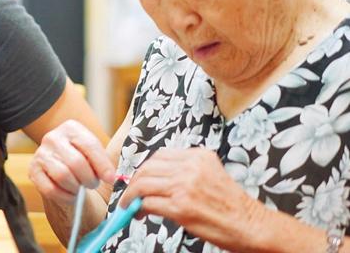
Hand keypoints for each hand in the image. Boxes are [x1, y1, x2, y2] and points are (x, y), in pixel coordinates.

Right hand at [29, 119, 115, 203]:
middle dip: (89, 179)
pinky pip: (50, 189)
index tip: (110, 178)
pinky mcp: (33, 172)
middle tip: (92, 184)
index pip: (89, 145)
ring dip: (76, 188)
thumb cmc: (84, 162)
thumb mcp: (95, 154)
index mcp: (71, 128)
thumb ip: (105, 161)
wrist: (64, 171)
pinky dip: (64, 196)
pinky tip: (70, 195)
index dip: (102, 164)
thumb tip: (111, 177)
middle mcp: (53, 137)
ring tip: (80, 188)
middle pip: (76, 162)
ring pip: (62, 175)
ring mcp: (40, 154)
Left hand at [119, 148, 263, 250]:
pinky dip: (138, 208)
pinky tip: (139, 214)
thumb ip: (186, 171)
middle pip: (148, 168)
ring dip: (131, 196)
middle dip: (134, 181)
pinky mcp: (181, 207)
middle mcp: (191, 167)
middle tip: (130, 194)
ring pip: (143, 184)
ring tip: (130, 205)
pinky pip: (148, 203)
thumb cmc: (232, 205)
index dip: (145, 168)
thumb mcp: (211, 175)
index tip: (140, 179)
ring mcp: (185, 186)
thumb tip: (156, 179)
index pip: (160, 156)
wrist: (252, 226)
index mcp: (199, 156)